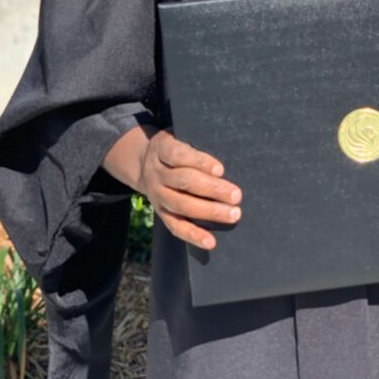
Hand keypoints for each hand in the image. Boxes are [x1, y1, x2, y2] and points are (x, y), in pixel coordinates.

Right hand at [140, 130, 241, 249]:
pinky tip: (211, 242)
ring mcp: (157, 195)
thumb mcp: (178, 136)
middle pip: (184, 181)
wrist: (141, 163)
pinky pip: (175, 226)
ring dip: (209, 211)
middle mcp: (157, 173)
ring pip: (181, 205)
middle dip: (212, 189)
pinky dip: (193, 235)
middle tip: (236, 195)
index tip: (221, 170)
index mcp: (162, 149)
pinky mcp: (160, 213)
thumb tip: (230, 151)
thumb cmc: (174, 148)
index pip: (180, 155)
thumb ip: (195, 144)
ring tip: (233, 214)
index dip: (200, 162)